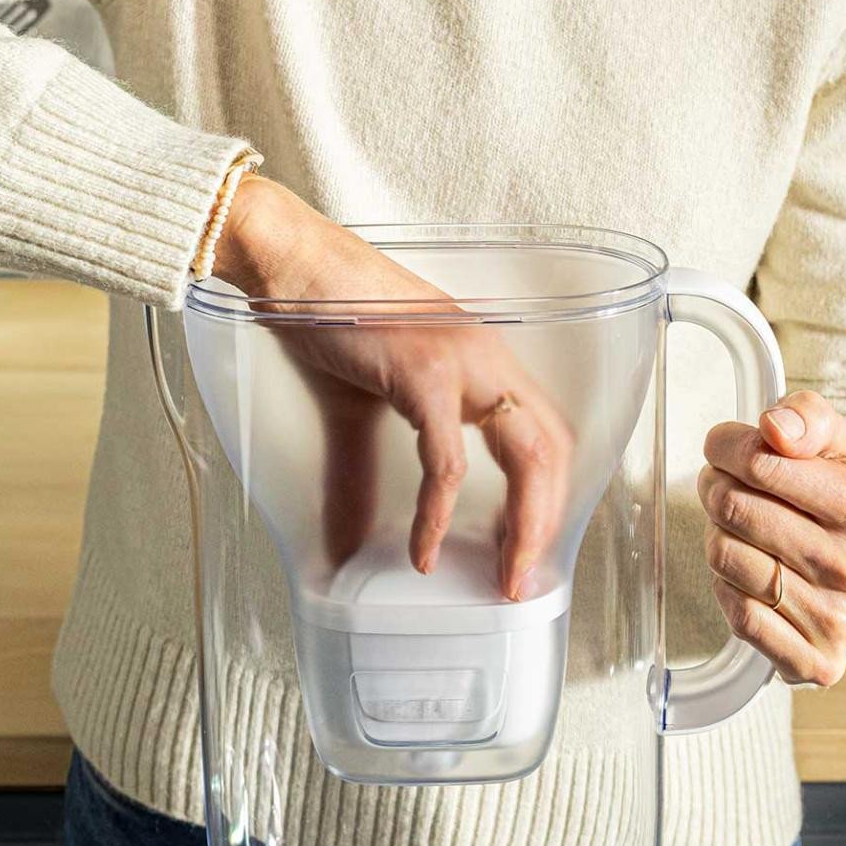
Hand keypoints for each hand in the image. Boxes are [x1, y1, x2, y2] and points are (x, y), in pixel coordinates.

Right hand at [213, 177, 572, 598]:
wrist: (294, 265)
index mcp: (484, 361)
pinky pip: (446, 458)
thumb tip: (348, 540)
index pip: (546, 434)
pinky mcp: (424, 372)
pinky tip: (426, 547)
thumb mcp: (362, 407)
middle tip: (523, 580)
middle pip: (552, 449)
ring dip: (522, 525)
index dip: (549, 496)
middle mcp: (488, 358)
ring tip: (501, 576)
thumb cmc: (329, 317)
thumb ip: (364, 474)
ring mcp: (462, 361)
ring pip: (525, 454)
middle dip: (547, 522)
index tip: (528, 549)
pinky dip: (439, 511)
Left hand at [697, 390, 845, 687]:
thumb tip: (775, 429)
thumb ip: (804, 417)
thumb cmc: (826, 498)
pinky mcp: (812, 661)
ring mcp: (835, 618)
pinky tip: (743, 576)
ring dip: (717, 539)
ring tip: (736, 530)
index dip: (727, 449)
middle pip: (734, 509)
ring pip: (727, 559)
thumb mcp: (827, 443)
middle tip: (723, 488)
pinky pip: (739, 616)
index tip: (724, 449)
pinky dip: (725, 589)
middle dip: (716, 490)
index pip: (760, 462)